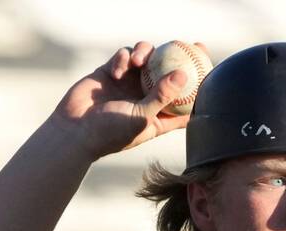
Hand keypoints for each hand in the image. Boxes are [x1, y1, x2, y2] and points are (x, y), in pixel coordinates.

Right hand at [53, 40, 205, 159]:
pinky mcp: (112, 71)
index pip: (185, 97)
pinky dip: (123, 58)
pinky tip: (118, 69)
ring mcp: (129, 82)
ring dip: (146, 53)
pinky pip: (124, 55)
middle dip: (182, 56)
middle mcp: (146, 96)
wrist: (74, 131)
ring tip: (139, 60)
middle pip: (169, 71)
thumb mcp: (142, 117)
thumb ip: (162, 96)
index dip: (200, 82)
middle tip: (193, 44)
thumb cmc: (110, 132)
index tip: (211, 67)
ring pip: (147, 58)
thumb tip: (183, 74)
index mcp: (159, 113)